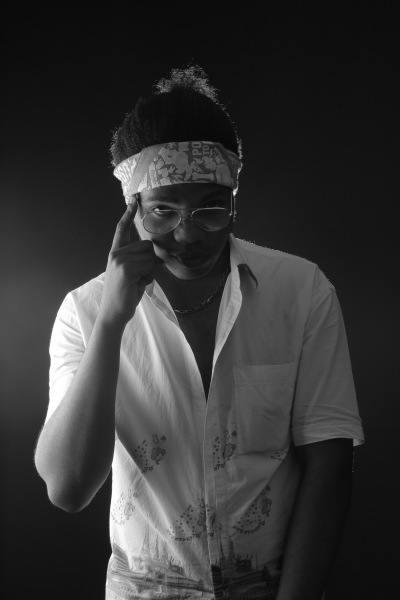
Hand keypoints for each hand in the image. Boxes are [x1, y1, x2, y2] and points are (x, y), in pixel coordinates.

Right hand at [98, 198, 161, 326]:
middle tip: (140, 277)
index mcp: (115, 253)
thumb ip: (138, 259)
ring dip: (150, 271)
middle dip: (151, 261)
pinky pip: (150, 265)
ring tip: (138, 282)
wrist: (113, 313)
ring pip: (151, 256)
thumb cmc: (125, 295)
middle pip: (148, 245)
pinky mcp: (126, 268)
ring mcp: (120, 260)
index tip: (132, 199)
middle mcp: (116, 253)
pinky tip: (138, 285)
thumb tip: (155, 251)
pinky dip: (149, 277)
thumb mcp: (131, 273)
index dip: (128, 214)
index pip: (122, 229)